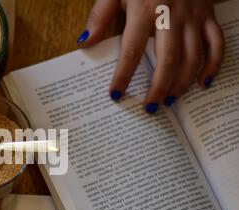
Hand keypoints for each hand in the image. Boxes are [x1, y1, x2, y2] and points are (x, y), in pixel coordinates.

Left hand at [78, 0, 223, 112]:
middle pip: (168, 60)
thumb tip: (84, 42)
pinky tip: (203, 83)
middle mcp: (171, 15)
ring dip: (182, 82)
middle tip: (150, 107)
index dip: (123, 76)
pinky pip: (216, 43)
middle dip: (158, 87)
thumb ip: (100, 16)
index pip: (131, 51)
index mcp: (144, 10)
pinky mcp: (209, 15)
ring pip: (193, 56)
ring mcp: (194, 16)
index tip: (116, 95)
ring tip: (169, 100)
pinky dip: (213, 64)